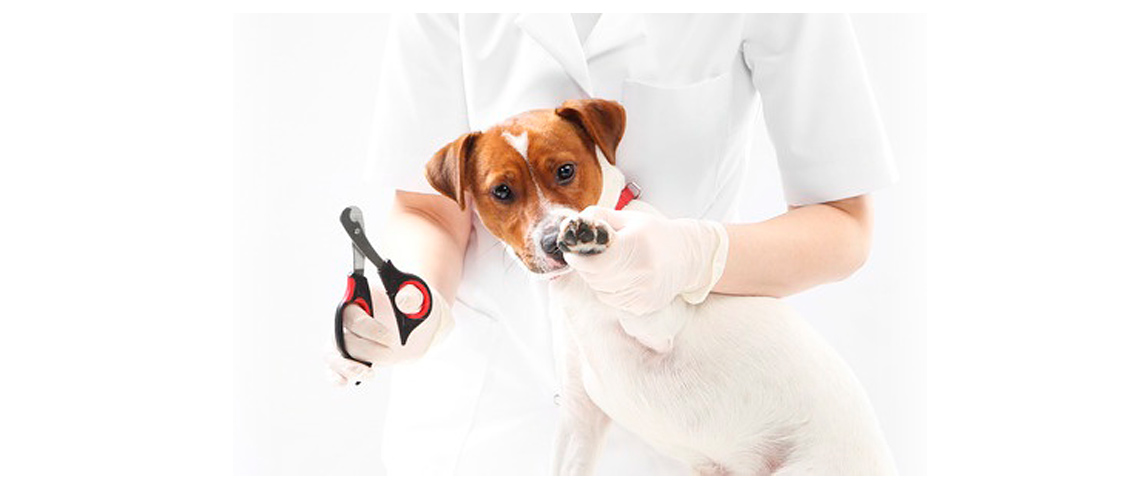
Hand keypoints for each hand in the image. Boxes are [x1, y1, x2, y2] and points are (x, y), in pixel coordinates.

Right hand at [326, 282, 452, 385]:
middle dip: (365, 349)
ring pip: (333, 355)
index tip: (390, 338)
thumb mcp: (419, 297)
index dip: (368, 329)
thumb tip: (403, 302)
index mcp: (358, 298)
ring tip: (369, 374)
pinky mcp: (350, 356)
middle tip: (391, 351)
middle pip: (343, 338)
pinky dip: (335, 376)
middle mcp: (347, 319)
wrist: (419, 323)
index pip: (353, 315)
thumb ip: (413, 297)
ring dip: (346, 367)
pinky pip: (334, 368)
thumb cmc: (415, 305)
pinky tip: (343, 382)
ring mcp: (346, 339)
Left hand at [562, 206, 728, 315]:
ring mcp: (643, 293)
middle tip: (592, 255)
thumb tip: (569, 225)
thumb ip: (597, 217)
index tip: (573, 251)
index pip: (594, 262)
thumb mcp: (628, 218)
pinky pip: (612, 300)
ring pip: (600, 291)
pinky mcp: (643, 306)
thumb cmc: (655, 234)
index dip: (578, 258)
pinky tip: (623, 277)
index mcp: (636, 245)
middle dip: (586, 267)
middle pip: (594, 277)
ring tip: (613, 264)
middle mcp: (641, 272)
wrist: (688, 256)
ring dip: (597, 279)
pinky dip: (610, 289)